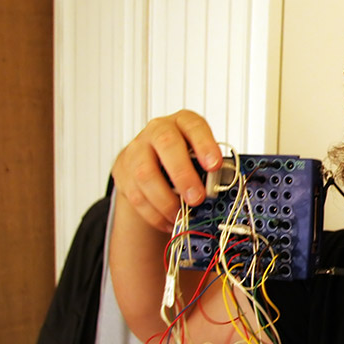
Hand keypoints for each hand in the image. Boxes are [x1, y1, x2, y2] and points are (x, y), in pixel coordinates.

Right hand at [112, 110, 222, 231]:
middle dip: (183, 175)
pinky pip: (136, 195)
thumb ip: (208, 168)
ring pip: (146, 174)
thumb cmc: (183, 156)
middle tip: (197, 198)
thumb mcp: (199, 154)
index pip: (194, 126)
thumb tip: (220, 190)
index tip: (215, 165)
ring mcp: (137, 150)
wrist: (151, 158)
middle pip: (167, 145)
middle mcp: (158, 131)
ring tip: (182, 215)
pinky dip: (154, 214)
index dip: (205, 145)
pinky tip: (168, 220)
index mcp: (183, 123)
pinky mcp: (123, 171)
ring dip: (166, 200)